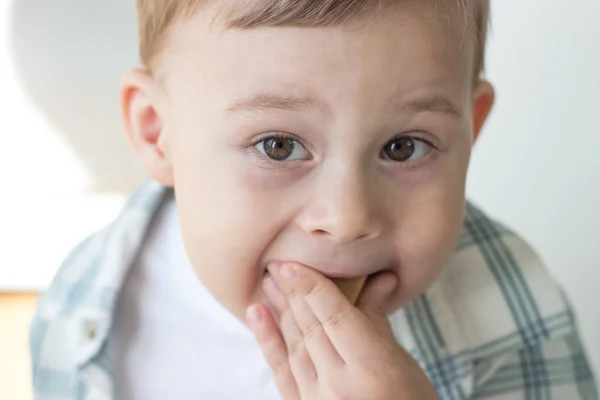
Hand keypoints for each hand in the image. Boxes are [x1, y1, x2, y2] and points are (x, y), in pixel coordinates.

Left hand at [246, 262, 438, 399]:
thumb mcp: (401, 361)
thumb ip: (377, 318)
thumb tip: (378, 278)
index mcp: (372, 369)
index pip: (335, 316)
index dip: (311, 287)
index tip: (292, 264)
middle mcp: (341, 386)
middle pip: (311, 328)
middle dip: (292, 293)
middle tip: (276, 264)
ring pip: (294, 345)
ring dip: (279, 310)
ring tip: (269, 281)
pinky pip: (281, 370)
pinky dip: (268, 340)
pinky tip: (257, 314)